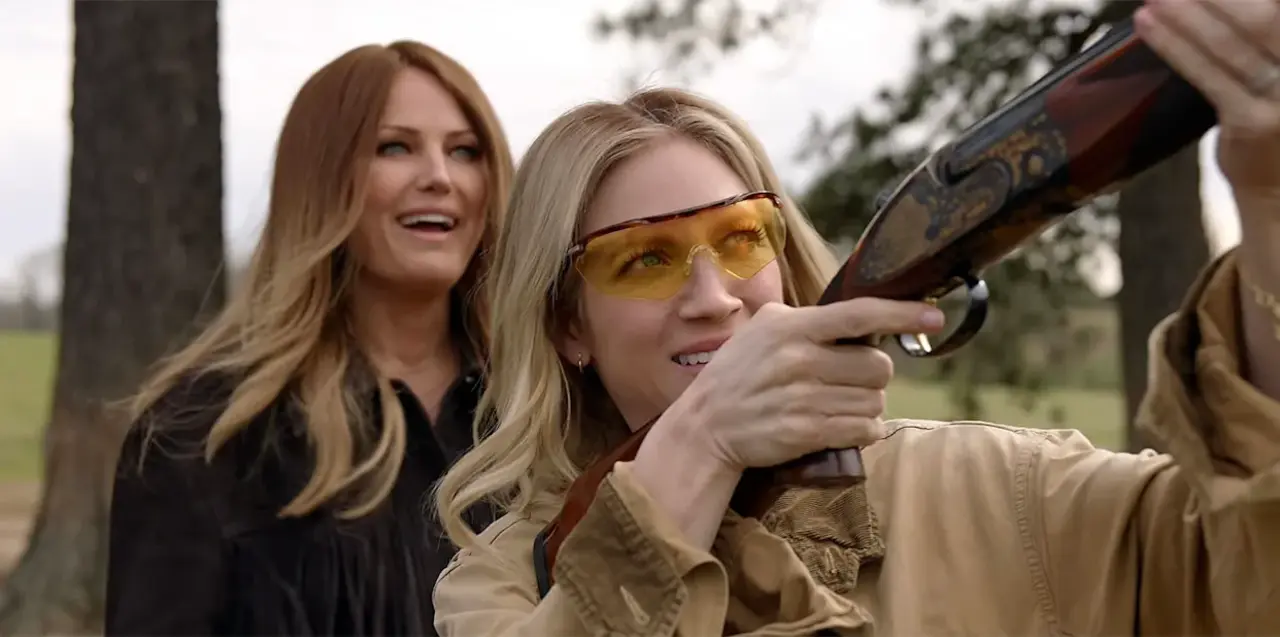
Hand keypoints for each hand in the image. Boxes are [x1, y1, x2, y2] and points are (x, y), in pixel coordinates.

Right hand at [674, 298, 945, 471]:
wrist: (704, 427)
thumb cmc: (738, 374)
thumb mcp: (761, 330)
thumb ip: (806, 319)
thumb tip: (860, 315)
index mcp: (791, 328)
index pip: (858, 314)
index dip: (901, 313)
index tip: (934, 316)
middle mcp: (799, 360)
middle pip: (877, 365)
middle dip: (873, 375)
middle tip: (851, 379)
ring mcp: (803, 399)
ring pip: (875, 401)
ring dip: (867, 405)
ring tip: (840, 404)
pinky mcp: (805, 433)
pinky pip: (863, 429)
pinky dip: (864, 430)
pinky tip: (845, 426)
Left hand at [1135, 0, 1279, 200]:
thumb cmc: (1278, 119)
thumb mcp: (1277, 72)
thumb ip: (1259, 35)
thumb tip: (1217, 4)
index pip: (1273, 10)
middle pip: (1263, 16)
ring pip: (1232, 42)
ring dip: (1189, 13)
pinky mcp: (1252, 123)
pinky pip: (1208, 76)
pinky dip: (1175, 46)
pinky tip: (1148, 25)